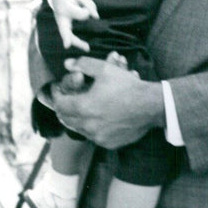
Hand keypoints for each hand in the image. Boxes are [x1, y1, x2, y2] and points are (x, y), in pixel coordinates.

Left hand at [50, 56, 164, 148]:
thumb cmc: (128, 86)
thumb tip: (67, 64)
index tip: (57, 89)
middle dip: (63, 108)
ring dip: (76, 119)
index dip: (56, 95)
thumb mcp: (105, 69)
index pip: (59, 105)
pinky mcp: (108, 143)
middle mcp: (88, 126)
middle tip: (65, 99)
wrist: (151, 106)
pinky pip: (93, 136)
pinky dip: (90, 128)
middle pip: (66, 119)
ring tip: (79, 108)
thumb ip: (83, 65)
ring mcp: (98, 137)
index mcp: (84, 107)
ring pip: (78, 129)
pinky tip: (96, 118)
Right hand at [51, 0, 99, 50]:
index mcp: (63, 5)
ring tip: (87, 48)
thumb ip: (89, 4)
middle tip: (67, 46)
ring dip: (76, 42)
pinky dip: (76, 41)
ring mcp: (61, 22)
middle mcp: (60, 16)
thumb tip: (96, 17)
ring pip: (66, 34)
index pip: (73, 10)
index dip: (81, 13)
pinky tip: (85, 46)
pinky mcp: (64, 25)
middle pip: (63, 29)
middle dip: (67, 38)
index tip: (85, 16)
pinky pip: (68, 34)